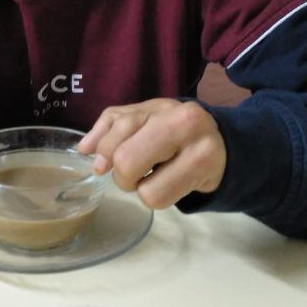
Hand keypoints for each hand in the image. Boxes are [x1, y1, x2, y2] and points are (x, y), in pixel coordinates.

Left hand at [78, 99, 225, 209]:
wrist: (222, 144)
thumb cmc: (174, 131)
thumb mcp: (143, 119)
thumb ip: (111, 127)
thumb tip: (85, 150)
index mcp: (160, 106)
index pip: (118, 128)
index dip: (104, 152)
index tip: (103, 164)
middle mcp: (183, 122)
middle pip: (127, 161)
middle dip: (123, 175)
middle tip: (134, 173)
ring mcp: (199, 150)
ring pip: (145, 190)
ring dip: (142, 190)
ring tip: (154, 177)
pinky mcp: (207, 175)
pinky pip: (162, 200)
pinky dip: (158, 197)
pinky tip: (169, 183)